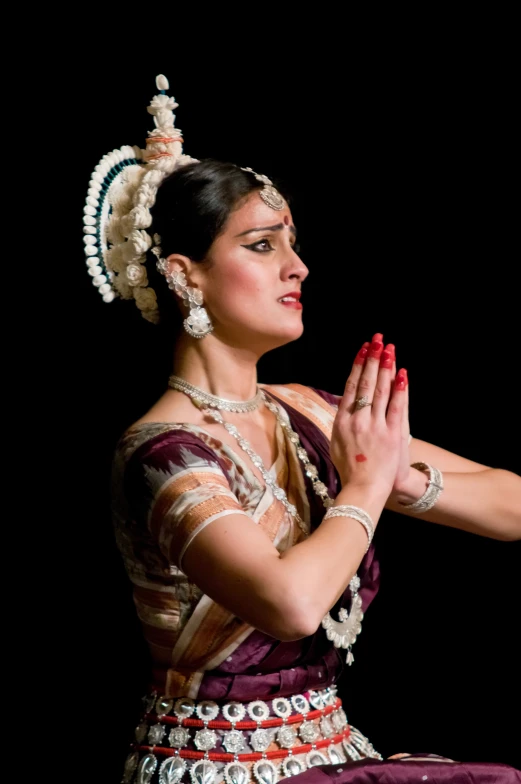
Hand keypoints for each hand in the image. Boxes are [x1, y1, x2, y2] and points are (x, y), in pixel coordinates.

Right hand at [330, 333, 407, 491]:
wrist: (364, 489)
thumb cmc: (350, 469)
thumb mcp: (337, 443)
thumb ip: (342, 421)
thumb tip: (345, 402)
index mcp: (342, 421)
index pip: (351, 386)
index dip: (357, 365)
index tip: (363, 349)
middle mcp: (357, 420)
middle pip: (365, 383)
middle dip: (372, 359)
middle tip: (377, 340)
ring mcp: (375, 426)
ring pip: (380, 390)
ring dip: (385, 367)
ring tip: (388, 349)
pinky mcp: (391, 434)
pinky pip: (396, 407)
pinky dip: (399, 389)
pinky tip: (402, 373)